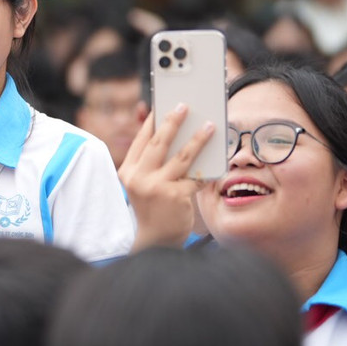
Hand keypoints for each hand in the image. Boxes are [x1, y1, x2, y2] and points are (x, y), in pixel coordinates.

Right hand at [119, 104, 215, 249]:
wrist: (155, 239)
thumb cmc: (152, 205)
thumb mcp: (141, 182)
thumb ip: (149, 160)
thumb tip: (163, 129)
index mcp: (127, 171)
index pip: (141, 140)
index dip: (152, 121)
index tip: (163, 105)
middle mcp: (138, 177)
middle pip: (158, 143)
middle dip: (173, 121)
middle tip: (184, 106)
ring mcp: (156, 187)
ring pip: (181, 157)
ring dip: (197, 139)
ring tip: (210, 126)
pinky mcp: (175, 197)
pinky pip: (196, 177)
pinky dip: (208, 168)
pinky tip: (219, 158)